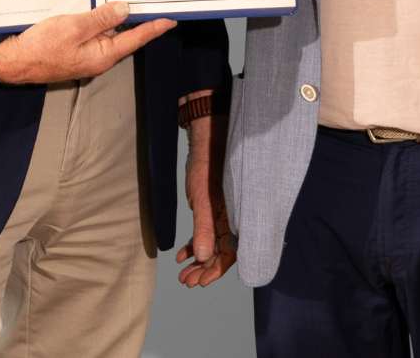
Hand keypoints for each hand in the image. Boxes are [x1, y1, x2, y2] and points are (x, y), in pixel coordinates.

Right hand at [0, 1, 175, 85]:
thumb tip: (124, 9)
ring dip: (115, 17)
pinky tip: (97, 8)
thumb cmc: (40, 48)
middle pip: (124, 35)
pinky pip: (94, 33)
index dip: (154, 28)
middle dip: (136, 18)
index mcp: (103, 55)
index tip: (170, 20)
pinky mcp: (76, 50)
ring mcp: (87, 55)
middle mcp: (99, 57)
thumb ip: (99, 19)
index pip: (136, 38)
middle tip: (150, 1)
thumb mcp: (73, 28)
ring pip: (108, 32)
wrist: (14, 62)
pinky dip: (99, 20)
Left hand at [176, 102, 234, 286]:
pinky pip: (206, 230)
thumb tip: (204, 257)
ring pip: (213, 243)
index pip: (231, 252)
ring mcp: (223, 212)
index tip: (200, 282)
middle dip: (205, 268)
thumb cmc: (207, 164)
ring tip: (183, 273)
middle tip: (187, 281)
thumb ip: (204, 227)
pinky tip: (183, 253)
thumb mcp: (202, 198)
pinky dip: (195, 242)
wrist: (206, 137)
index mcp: (237, 216)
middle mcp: (233, 217)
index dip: (216, 269)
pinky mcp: (213, 206)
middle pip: (222, 251)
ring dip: (199, 259)